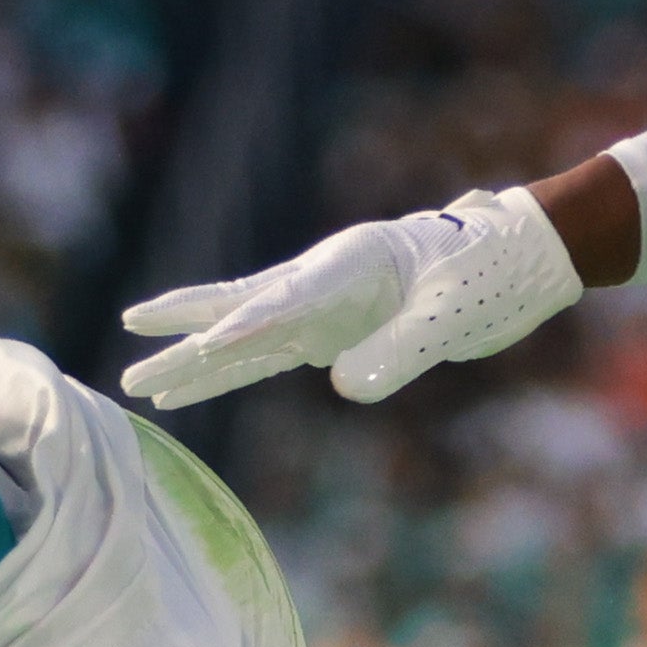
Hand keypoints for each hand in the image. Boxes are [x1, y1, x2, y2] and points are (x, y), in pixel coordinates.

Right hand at [118, 184, 581, 410]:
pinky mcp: (333, 329)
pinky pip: (268, 355)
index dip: (244, 328)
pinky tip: (193, 385)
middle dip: (185, 335)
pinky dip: (230, 370)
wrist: (517, 258)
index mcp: (352, 261)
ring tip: (141, 385)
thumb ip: (402, 350)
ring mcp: (324, 305)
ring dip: (196, 361)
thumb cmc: (489, 274)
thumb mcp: (452, 315)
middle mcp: (325, 279)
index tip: (202, 350)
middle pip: (240, 309)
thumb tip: (343, 388)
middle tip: (129, 354)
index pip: (286, 301)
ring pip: (244, 337)